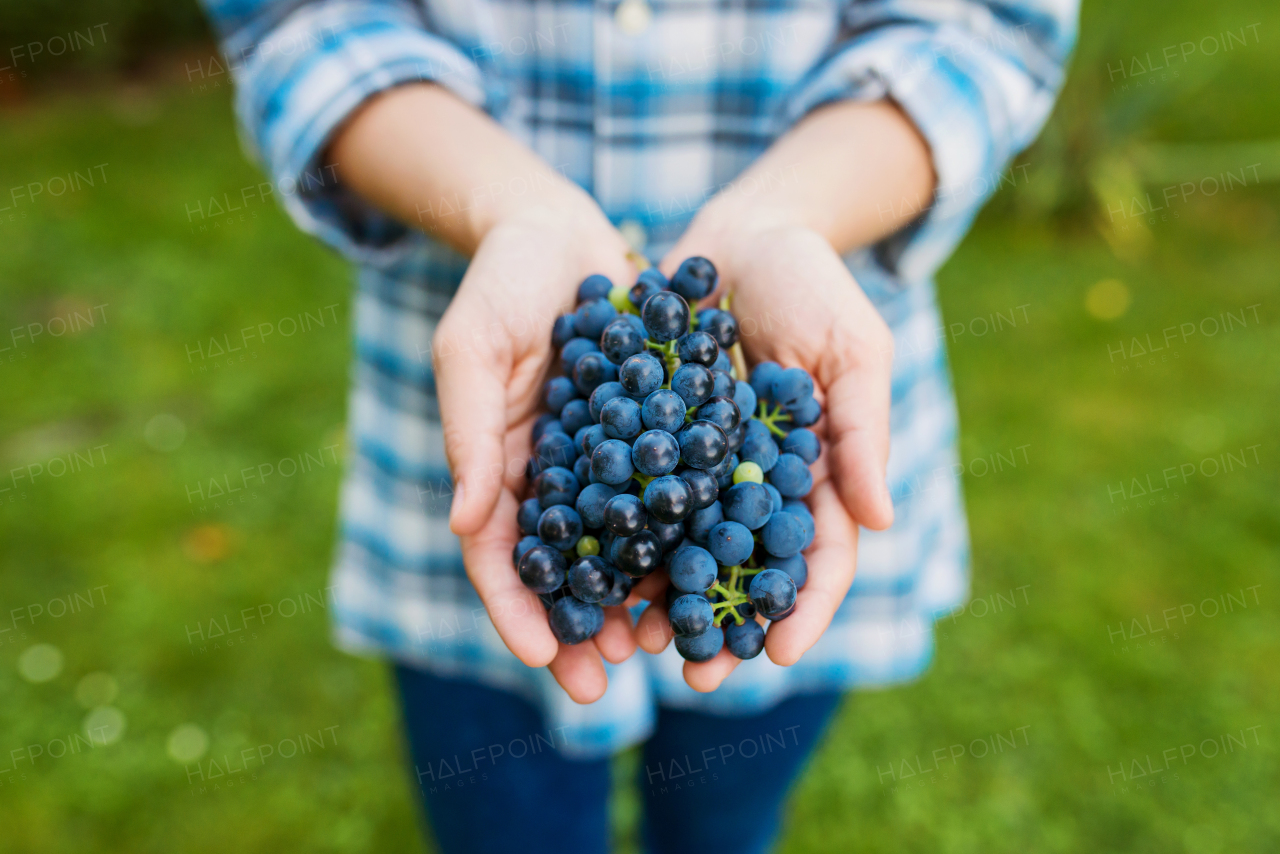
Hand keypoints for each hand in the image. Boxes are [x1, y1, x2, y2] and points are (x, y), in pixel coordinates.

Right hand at [432, 196, 638, 703]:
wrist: (563, 232)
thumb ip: (468, 432)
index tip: (538, 655)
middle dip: (575, 629)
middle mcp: (551, 478)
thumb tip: (463, 524)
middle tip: (602, 682)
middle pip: (560, 571)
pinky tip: (705, 577)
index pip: (496, 554)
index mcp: (497, 467)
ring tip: (660, 651)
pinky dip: (681, 541)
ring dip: (633, 602)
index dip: (513, 608)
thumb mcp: (472, 347)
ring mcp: (603, 464)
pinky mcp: (653, 438)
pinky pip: (668, 499)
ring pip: (618, 550)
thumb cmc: (502, 283)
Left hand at [635, 206, 895, 690]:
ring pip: (686, 548)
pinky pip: (638, 500)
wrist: (740, 234)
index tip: (780, 653)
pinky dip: (621, 539)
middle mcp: (759, 482)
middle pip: (745, 569)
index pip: (821, 554)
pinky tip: (595, 574)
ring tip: (637, 643)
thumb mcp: (851, 348)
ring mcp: (706, 466)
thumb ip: (860, 430)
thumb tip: (880, 519)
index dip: (806, 606)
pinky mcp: (655, 442)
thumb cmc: (811, 284)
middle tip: (695, 677)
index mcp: (819, 472)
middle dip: (724, 625)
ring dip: (665, 599)